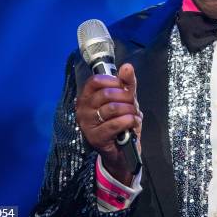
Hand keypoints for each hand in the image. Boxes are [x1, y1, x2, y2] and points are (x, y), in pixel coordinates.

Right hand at [76, 63, 141, 184]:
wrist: (122, 150)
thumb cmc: (121, 122)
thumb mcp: (126, 99)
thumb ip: (127, 82)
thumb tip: (127, 66)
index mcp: (86, 97)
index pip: (95, 81)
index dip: (113, 81)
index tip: (124, 87)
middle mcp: (83, 109)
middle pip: (106, 93)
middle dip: (126, 97)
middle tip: (132, 104)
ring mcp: (87, 124)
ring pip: (112, 108)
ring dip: (129, 110)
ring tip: (133, 115)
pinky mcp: (95, 137)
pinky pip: (116, 123)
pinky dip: (130, 121)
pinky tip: (132, 123)